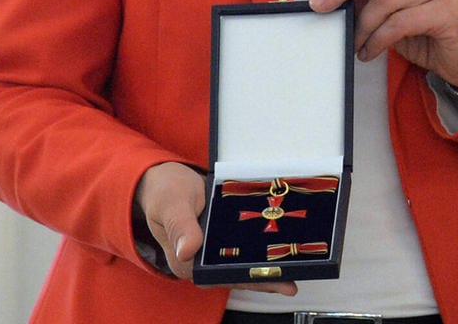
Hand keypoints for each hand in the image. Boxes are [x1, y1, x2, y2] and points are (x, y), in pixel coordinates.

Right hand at [133, 162, 295, 293]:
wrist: (164, 179)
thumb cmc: (164, 191)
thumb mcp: (171, 204)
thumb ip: (180, 225)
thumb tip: (187, 250)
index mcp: (187, 262)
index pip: (223, 276)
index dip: (248, 278)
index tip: (272, 276)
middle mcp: (201, 262)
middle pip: (237, 274)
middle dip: (265, 276)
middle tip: (291, 276)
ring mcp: (211, 253)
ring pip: (242, 263)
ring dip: (266, 265)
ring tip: (294, 266)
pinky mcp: (220, 241)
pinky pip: (243, 249)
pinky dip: (261, 248)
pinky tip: (280, 247)